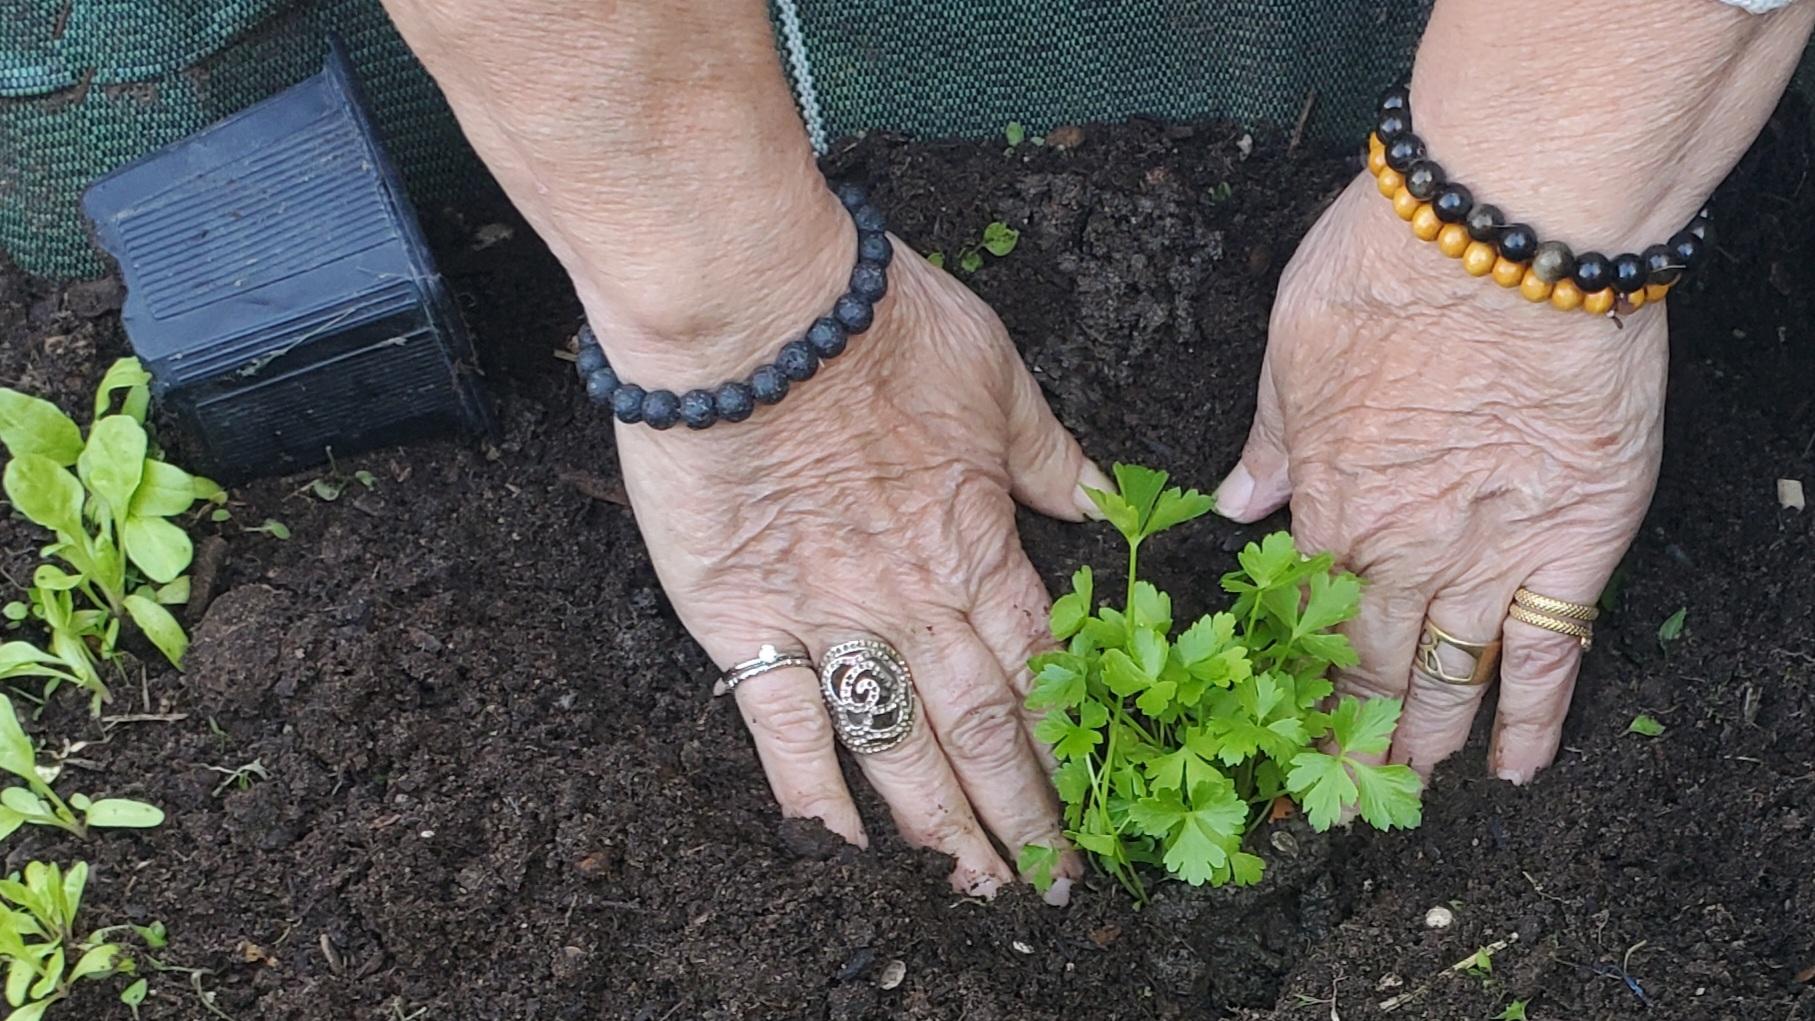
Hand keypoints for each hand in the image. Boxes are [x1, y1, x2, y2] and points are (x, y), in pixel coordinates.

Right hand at [615, 246, 1106, 898]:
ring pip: (902, 747)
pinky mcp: (748, 621)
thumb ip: (1049, 454)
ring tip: (976, 890)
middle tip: (1053, 886)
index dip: (1077, 742)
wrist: (755, 310)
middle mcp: (916, 601)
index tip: (1105, 801)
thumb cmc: (879, 323)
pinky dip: (811, 794)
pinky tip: (839, 850)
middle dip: (1026, 815)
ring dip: (944, 827)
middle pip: (985, 730)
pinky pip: (785, 727)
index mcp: (979, 544)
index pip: (1044, 670)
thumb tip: (1108, 504)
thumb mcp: (996, 373)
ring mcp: (832, 618)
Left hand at [1214, 175, 1664, 782]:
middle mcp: (1398, 552)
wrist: (1507, 232)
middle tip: (1326, 795)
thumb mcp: (1290, 345)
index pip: (1293, 621)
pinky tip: (1520, 767)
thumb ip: (1269, 438)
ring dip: (1422, 744)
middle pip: (1363, 670)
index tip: (1261, 728)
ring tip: (1402, 795)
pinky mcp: (1572, 545)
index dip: (1278, 681)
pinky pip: (1550, 654)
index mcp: (1323, 504)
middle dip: (1340, 738)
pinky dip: (1537, 717)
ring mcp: (1485, 557)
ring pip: (1446, 679)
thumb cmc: (1387, 267)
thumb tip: (1236, 502)